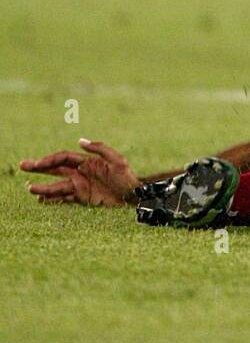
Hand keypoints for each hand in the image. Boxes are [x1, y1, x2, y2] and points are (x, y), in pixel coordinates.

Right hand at [21, 138, 140, 206]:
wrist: (133, 196)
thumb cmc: (126, 176)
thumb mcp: (117, 159)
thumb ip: (99, 148)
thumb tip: (80, 141)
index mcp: (87, 161)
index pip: (63, 158)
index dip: (49, 160)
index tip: (37, 164)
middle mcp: (80, 172)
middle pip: (56, 169)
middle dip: (39, 168)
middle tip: (23, 166)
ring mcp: (80, 186)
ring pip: (57, 186)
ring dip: (43, 187)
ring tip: (30, 189)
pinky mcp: (82, 198)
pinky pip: (64, 199)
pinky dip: (52, 199)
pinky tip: (42, 201)